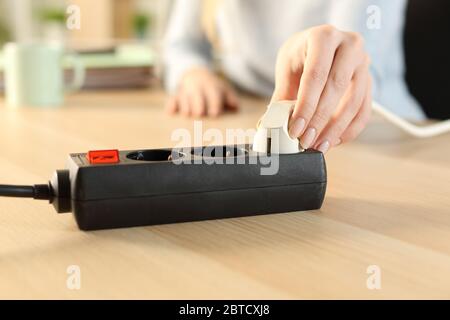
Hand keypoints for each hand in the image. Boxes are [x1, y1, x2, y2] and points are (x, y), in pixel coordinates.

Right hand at [166, 67, 238, 116]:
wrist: (195, 73)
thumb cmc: (213, 88)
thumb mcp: (223, 89)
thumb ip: (230, 98)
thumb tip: (236, 107)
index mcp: (211, 87)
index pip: (214, 95)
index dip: (214, 104)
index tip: (215, 114)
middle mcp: (198, 89)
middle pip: (197, 96)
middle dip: (198, 104)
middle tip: (200, 113)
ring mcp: (186, 91)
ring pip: (184, 98)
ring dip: (185, 106)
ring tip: (187, 114)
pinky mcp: (176, 95)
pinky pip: (172, 99)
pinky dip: (171, 105)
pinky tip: (170, 112)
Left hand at [272, 25, 371, 152]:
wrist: (319, 45)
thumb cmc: (301, 56)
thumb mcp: (287, 68)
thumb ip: (281, 96)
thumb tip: (270, 125)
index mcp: (323, 37)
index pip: (315, 75)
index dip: (306, 106)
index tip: (296, 129)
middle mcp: (349, 45)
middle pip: (336, 87)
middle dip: (320, 120)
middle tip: (306, 141)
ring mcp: (363, 63)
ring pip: (354, 101)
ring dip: (336, 129)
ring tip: (319, 145)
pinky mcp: (370, 81)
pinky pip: (364, 110)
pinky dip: (350, 129)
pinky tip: (334, 140)